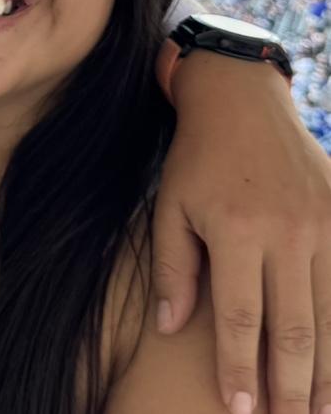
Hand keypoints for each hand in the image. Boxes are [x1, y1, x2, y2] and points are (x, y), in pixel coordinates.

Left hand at [154, 53, 330, 413]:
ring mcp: (322, 225)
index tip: (236, 409)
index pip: (241, 319)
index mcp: (235, 230)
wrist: (241, 100)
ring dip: (329, 371)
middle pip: (294, 329)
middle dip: (292, 387)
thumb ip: (172, 269)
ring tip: (321, 410)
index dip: (240, 369)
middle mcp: (286, 232)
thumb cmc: (196, 157)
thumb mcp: (169, 205)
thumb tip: (172, 328)